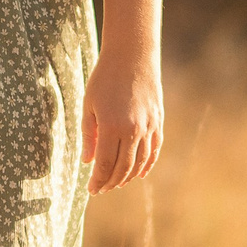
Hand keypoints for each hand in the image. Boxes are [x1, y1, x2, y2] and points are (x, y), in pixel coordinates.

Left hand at [81, 53, 162, 192]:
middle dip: (111, 182)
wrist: (132, 56)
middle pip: (123, 168)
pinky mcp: (158, 122)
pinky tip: (138, 174)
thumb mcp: (89, 106)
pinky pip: (154, 150)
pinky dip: (147, 165)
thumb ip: (88, 136)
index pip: (105, 164)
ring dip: (128, 177)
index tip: (91, 189)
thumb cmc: (104, 79)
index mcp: (111, 126)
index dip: (98, 180)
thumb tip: (88, 163)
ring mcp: (148, 127)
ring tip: (116, 183)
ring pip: (140, 163)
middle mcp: (132, 130)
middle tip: (101, 189)